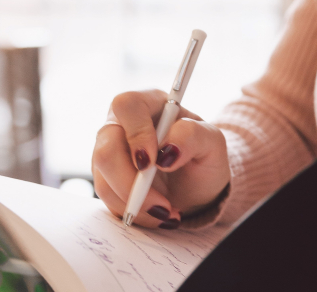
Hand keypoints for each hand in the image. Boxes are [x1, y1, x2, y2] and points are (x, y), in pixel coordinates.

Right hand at [92, 89, 230, 228]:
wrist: (197, 187)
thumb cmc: (203, 157)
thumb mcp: (212, 144)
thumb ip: (193, 135)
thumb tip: (165, 150)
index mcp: (148, 104)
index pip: (127, 106)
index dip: (136, 135)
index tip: (154, 163)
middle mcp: (122, 124)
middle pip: (106, 148)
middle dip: (132, 184)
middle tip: (162, 203)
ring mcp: (109, 150)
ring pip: (103, 178)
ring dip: (136, 203)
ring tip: (167, 211)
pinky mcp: (105, 177)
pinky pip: (107, 197)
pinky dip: (133, 211)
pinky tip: (156, 213)